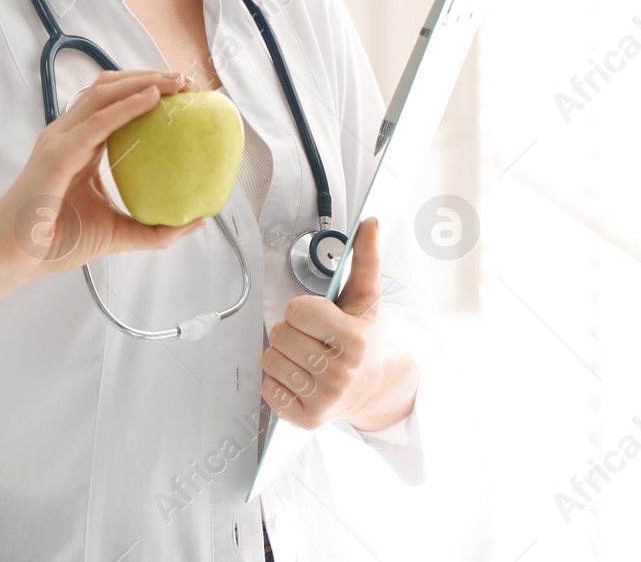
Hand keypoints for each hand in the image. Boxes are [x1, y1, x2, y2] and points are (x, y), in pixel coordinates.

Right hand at [0, 69, 207, 275]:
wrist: (15, 260)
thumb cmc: (54, 244)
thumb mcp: (116, 232)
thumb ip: (154, 229)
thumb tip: (196, 221)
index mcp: (79, 146)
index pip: (113, 103)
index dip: (146, 89)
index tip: (182, 92)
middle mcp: (68, 135)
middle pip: (110, 88)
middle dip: (149, 76)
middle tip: (186, 80)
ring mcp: (60, 140)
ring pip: (103, 93)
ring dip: (143, 81)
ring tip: (176, 81)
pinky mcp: (58, 153)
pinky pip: (98, 122)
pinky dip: (128, 106)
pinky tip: (153, 99)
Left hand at [261, 217, 400, 429]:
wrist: (373, 387)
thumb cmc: (362, 339)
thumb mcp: (364, 299)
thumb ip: (365, 259)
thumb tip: (371, 222)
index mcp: (355, 340)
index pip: (297, 311)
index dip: (303, 310)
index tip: (319, 318)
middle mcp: (341, 373)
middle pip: (279, 334)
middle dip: (291, 332)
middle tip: (312, 339)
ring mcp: (323, 399)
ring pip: (270, 360)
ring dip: (282, 355)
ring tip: (306, 358)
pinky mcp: (306, 419)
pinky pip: (267, 389)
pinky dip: (277, 382)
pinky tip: (300, 379)